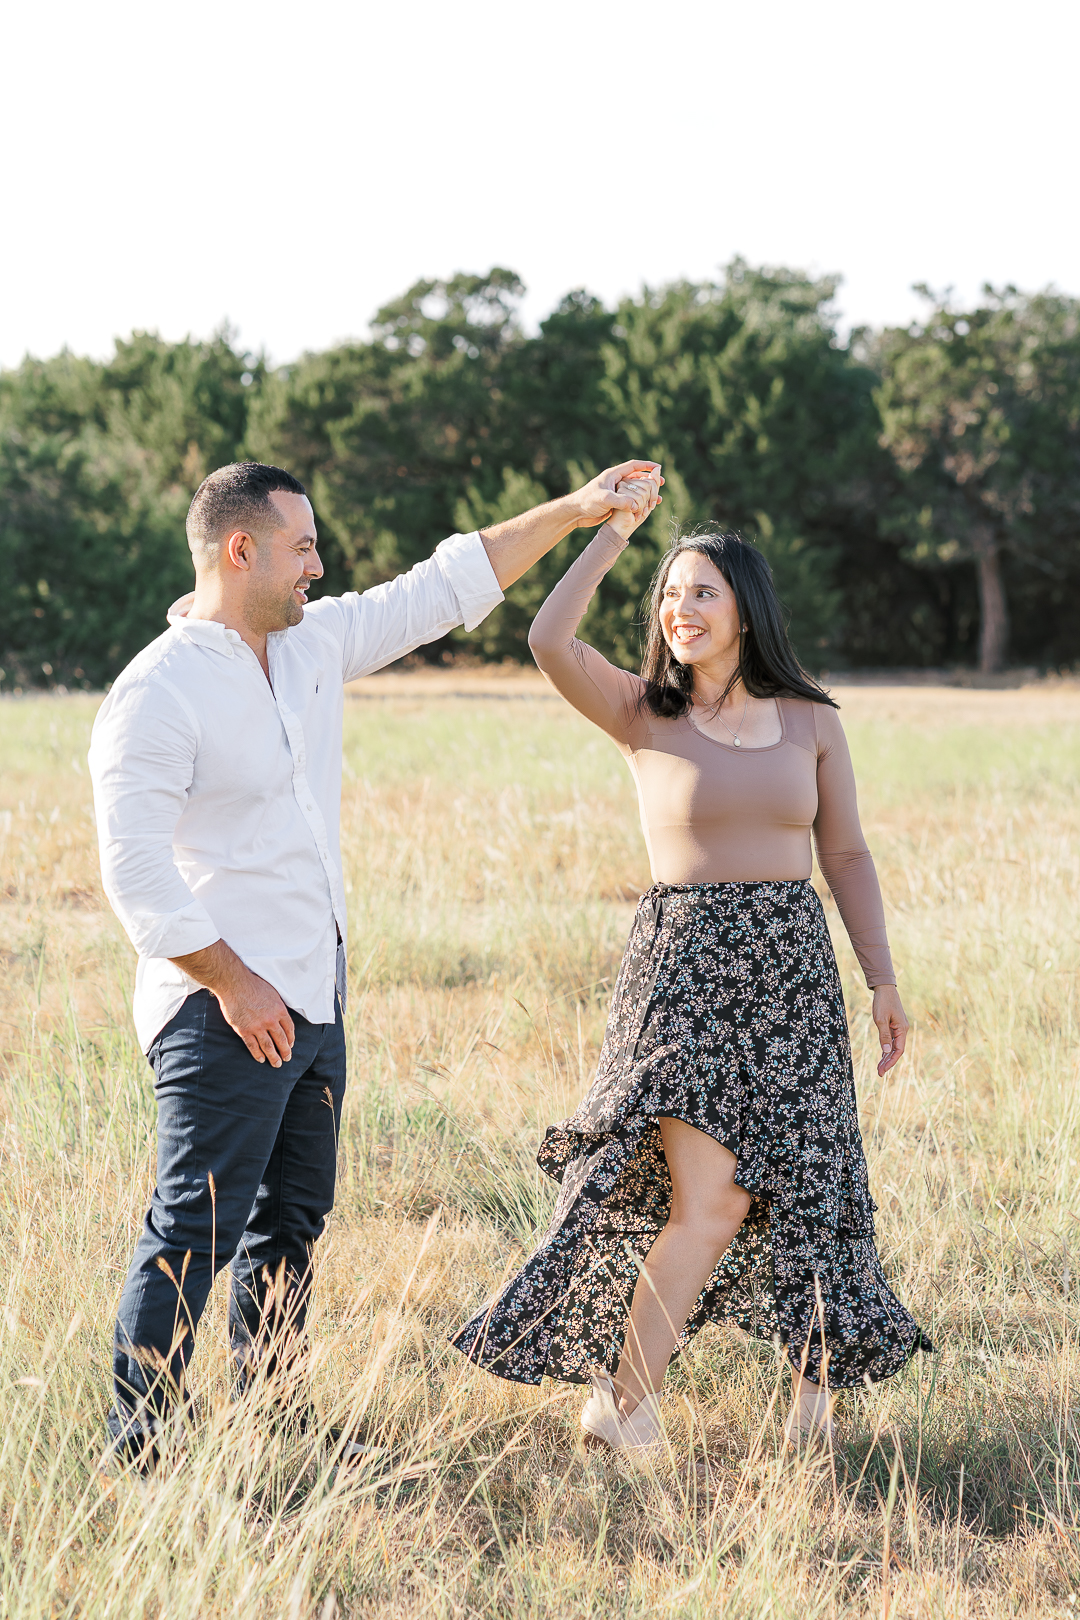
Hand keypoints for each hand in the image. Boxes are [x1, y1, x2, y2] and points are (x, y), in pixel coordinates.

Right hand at [170, 939, 295, 1065]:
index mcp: (279, 1010)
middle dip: (285, 1051)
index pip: (289, 1028)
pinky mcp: (244, 1030)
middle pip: (281, 1040)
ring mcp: (257, 1026)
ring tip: (277, 1064)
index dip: (291, 1038)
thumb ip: (277, 1005)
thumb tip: (281, 1014)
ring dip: (273, 1056)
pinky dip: (257, 1054)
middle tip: (287, 1058)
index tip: (291, 1045)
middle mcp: (271, 1020)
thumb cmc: (253, 985)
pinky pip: (252, 1046)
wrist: (235, 984)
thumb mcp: (272, 993)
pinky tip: (261, 1059)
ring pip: (268, 1046)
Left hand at [571, 460, 663, 527]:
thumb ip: (622, 501)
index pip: (633, 466)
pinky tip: (646, 509)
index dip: (646, 465)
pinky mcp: (614, 503)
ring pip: (635, 490)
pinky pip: (631, 501)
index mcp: (613, 475)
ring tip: (658, 498)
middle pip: (637, 477)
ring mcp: (615, 492)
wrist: (575, 513)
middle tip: (661, 483)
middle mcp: (615, 482)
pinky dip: (640, 503)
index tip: (658, 467)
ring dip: (646, 493)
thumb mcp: (605, 499)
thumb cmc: (587, 501)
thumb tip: (637, 505)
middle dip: (650, 480)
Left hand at [872, 984, 907, 1075]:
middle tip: (879, 1073)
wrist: (884, 989)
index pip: (899, 1050)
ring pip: (893, 1047)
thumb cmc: (882, 1002)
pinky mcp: (894, 1026)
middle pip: (896, 1051)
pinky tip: (882, 1056)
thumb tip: (886, 1052)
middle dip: (888, 1062)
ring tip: (879, 1068)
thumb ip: (884, 1035)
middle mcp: (902, 1030)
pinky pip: (891, 1040)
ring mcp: (898, 1028)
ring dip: (887, 1057)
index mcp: (902, 1029)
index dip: (891, 1062)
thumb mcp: (880, 1019)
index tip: (883, 1070)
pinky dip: (886, 1049)